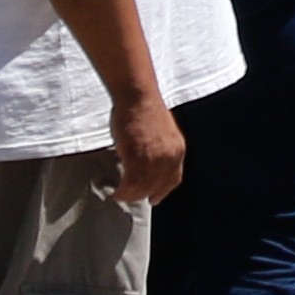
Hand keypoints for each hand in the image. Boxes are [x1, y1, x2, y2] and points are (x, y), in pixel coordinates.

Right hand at [107, 93, 187, 208]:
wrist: (138, 96)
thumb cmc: (144, 110)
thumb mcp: (162, 133)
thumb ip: (160, 151)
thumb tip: (149, 165)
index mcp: (178, 150)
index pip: (173, 179)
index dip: (162, 191)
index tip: (154, 198)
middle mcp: (169, 157)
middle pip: (156, 186)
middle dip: (142, 195)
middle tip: (129, 197)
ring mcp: (154, 158)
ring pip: (142, 188)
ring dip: (130, 195)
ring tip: (120, 195)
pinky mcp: (137, 157)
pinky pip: (130, 184)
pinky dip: (123, 191)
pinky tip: (117, 192)